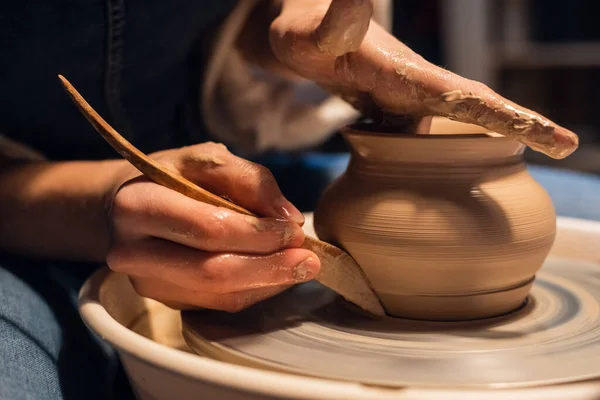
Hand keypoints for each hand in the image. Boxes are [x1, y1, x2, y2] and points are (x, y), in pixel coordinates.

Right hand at [105, 142, 319, 311]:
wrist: (126, 207)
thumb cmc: (171, 177)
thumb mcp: (205, 159)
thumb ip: (249, 179)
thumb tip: (289, 217)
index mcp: (138, 206)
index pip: (207, 228)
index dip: (256, 233)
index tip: (294, 230)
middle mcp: (134, 252)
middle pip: (213, 270)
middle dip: (269, 266)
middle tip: (309, 259)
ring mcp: (148, 283)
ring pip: (219, 294)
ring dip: (268, 282)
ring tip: (302, 267)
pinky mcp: (165, 301)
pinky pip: (219, 303)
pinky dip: (255, 290)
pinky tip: (277, 275)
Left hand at [239, 0, 577, 158]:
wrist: (305, 33)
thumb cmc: (306, 35)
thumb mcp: (314, 35)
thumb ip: (336, 27)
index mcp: (407, 75)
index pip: (466, 98)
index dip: (508, 118)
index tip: (552, 136)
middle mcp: (415, 86)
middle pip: (476, 109)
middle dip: (521, 126)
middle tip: (568, 146)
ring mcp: (406, 99)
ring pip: (457, 122)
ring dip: (495, 139)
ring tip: (542, 152)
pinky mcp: (393, 109)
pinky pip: (428, 132)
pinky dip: (452, 147)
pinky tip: (461, 172)